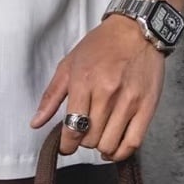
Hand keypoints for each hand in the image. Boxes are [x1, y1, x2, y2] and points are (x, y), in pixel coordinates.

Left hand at [29, 17, 165, 159]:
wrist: (136, 31)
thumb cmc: (102, 45)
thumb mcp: (68, 64)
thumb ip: (51, 96)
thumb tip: (36, 122)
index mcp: (84, 82)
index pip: (72, 128)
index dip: (66, 145)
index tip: (66, 146)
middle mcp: (107, 93)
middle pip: (90, 139)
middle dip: (83, 141)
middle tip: (84, 132)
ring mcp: (129, 101)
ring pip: (110, 144)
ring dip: (101, 147)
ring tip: (99, 136)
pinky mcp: (147, 107)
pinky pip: (133, 142)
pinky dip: (121, 152)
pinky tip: (114, 147)